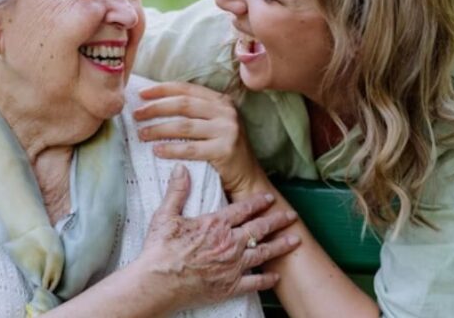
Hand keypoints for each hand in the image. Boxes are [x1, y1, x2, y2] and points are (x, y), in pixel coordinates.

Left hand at [134, 81, 265, 195]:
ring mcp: (227, 130)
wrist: (247, 177)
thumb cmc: (222, 149)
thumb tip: (154, 103)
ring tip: (141, 134)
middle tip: (136, 115)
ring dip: (158, 129)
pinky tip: (157, 150)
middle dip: (155, 108)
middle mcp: (226, 112)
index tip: (141, 94)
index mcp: (221, 101)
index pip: (187, 89)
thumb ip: (193, 112)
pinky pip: (190, 149)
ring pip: (184, 126)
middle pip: (183, 105)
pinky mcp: (225, 150)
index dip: (162, 90)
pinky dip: (171, 149)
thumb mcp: (213, 123)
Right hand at [135, 164, 299, 311]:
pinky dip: (268, 279)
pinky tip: (277, 277)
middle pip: (260, 228)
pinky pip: (255, 282)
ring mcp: (233, 266)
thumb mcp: (165, 215)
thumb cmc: (160, 251)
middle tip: (291, 215)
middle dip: (277, 220)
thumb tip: (181, 168)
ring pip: (264, 253)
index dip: (258, 202)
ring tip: (294, 240)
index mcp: (216, 224)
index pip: (243, 209)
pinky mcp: (230, 286)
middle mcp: (230, 243)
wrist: (159, 283)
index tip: (269, 197)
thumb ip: (177, 191)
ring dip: (281, 246)